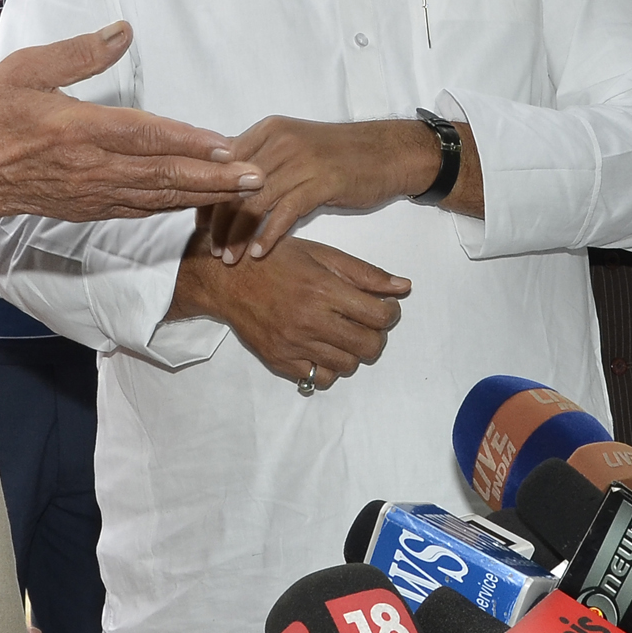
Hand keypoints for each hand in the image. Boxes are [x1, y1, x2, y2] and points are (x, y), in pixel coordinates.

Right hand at [0, 25, 261, 222]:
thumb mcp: (27, 69)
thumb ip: (79, 52)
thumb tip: (123, 30)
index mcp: (78, 130)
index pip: (146, 136)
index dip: (190, 142)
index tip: (228, 145)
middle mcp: (90, 168)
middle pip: (164, 175)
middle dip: (216, 178)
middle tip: (257, 178)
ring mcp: (89, 194)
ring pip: (157, 198)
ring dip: (203, 195)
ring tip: (241, 193)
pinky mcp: (85, 209)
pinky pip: (137, 211)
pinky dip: (170, 208)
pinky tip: (193, 203)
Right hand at [174, 237, 409, 390]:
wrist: (227, 280)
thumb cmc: (277, 260)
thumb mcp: (322, 254)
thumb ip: (364, 273)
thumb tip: (404, 287)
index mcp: (324, 289)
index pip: (380, 316)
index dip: (390, 314)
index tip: (384, 308)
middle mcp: (311, 320)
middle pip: (369, 346)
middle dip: (376, 336)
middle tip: (366, 323)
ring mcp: (294, 344)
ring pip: (347, 365)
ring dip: (352, 352)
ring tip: (342, 334)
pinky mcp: (280, 360)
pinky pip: (318, 378)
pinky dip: (327, 367)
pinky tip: (322, 348)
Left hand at [196, 117, 443, 261]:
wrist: (385, 152)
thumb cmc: (338, 154)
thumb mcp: (293, 147)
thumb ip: (260, 159)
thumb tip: (223, 182)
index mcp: (267, 131)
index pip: (222, 165)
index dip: (207, 198)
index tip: (200, 226)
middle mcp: (279, 141)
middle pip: (233, 185)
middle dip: (218, 222)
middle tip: (211, 250)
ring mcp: (301, 160)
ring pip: (254, 202)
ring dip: (239, 235)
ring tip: (230, 259)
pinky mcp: (322, 181)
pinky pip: (284, 213)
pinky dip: (268, 236)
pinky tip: (259, 254)